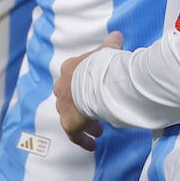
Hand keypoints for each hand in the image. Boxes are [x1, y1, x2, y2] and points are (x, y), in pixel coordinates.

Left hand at [53, 31, 123, 150]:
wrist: (95, 84)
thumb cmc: (102, 66)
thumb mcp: (107, 51)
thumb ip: (111, 43)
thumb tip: (117, 35)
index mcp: (69, 69)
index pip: (72, 77)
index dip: (83, 86)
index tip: (92, 93)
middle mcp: (62, 87)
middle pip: (69, 98)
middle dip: (81, 105)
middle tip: (95, 112)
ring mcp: (64, 106)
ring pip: (70, 116)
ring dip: (84, 122)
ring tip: (98, 128)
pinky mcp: (68, 123)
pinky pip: (74, 135)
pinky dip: (82, 139)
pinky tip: (92, 145)